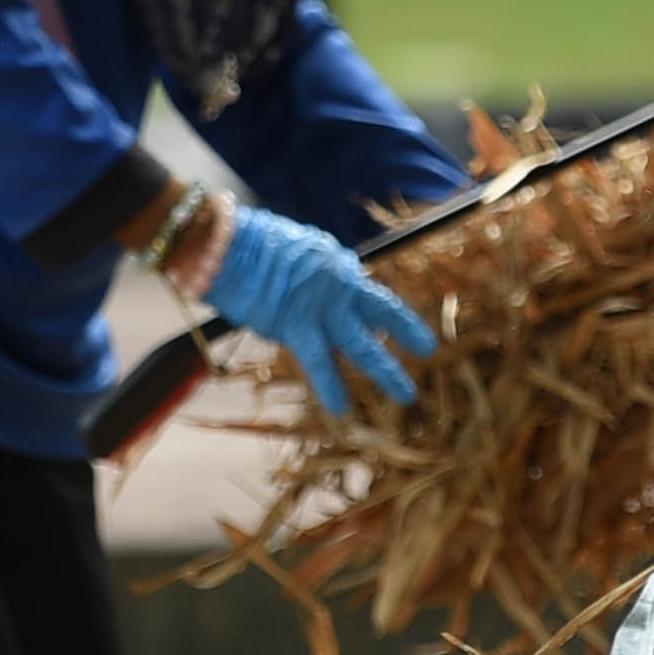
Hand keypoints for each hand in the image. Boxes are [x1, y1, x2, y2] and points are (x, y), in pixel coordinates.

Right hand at [206, 206, 430, 413]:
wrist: (226, 247)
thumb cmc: (254, 246)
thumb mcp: (300, 251)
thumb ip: (322, 276)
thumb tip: (336, 292)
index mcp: (338, 264)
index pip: (371, 294)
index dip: (391, 315)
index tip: (405, 327)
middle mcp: (338, 285)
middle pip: (382, 312)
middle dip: (406, 333)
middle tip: (427, 352)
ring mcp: (320, 307)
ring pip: (361, 346)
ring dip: (385, 371)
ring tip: (406, 395)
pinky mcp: (295, 327)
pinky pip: (317, 362)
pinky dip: (329, 386)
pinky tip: (341, 408)